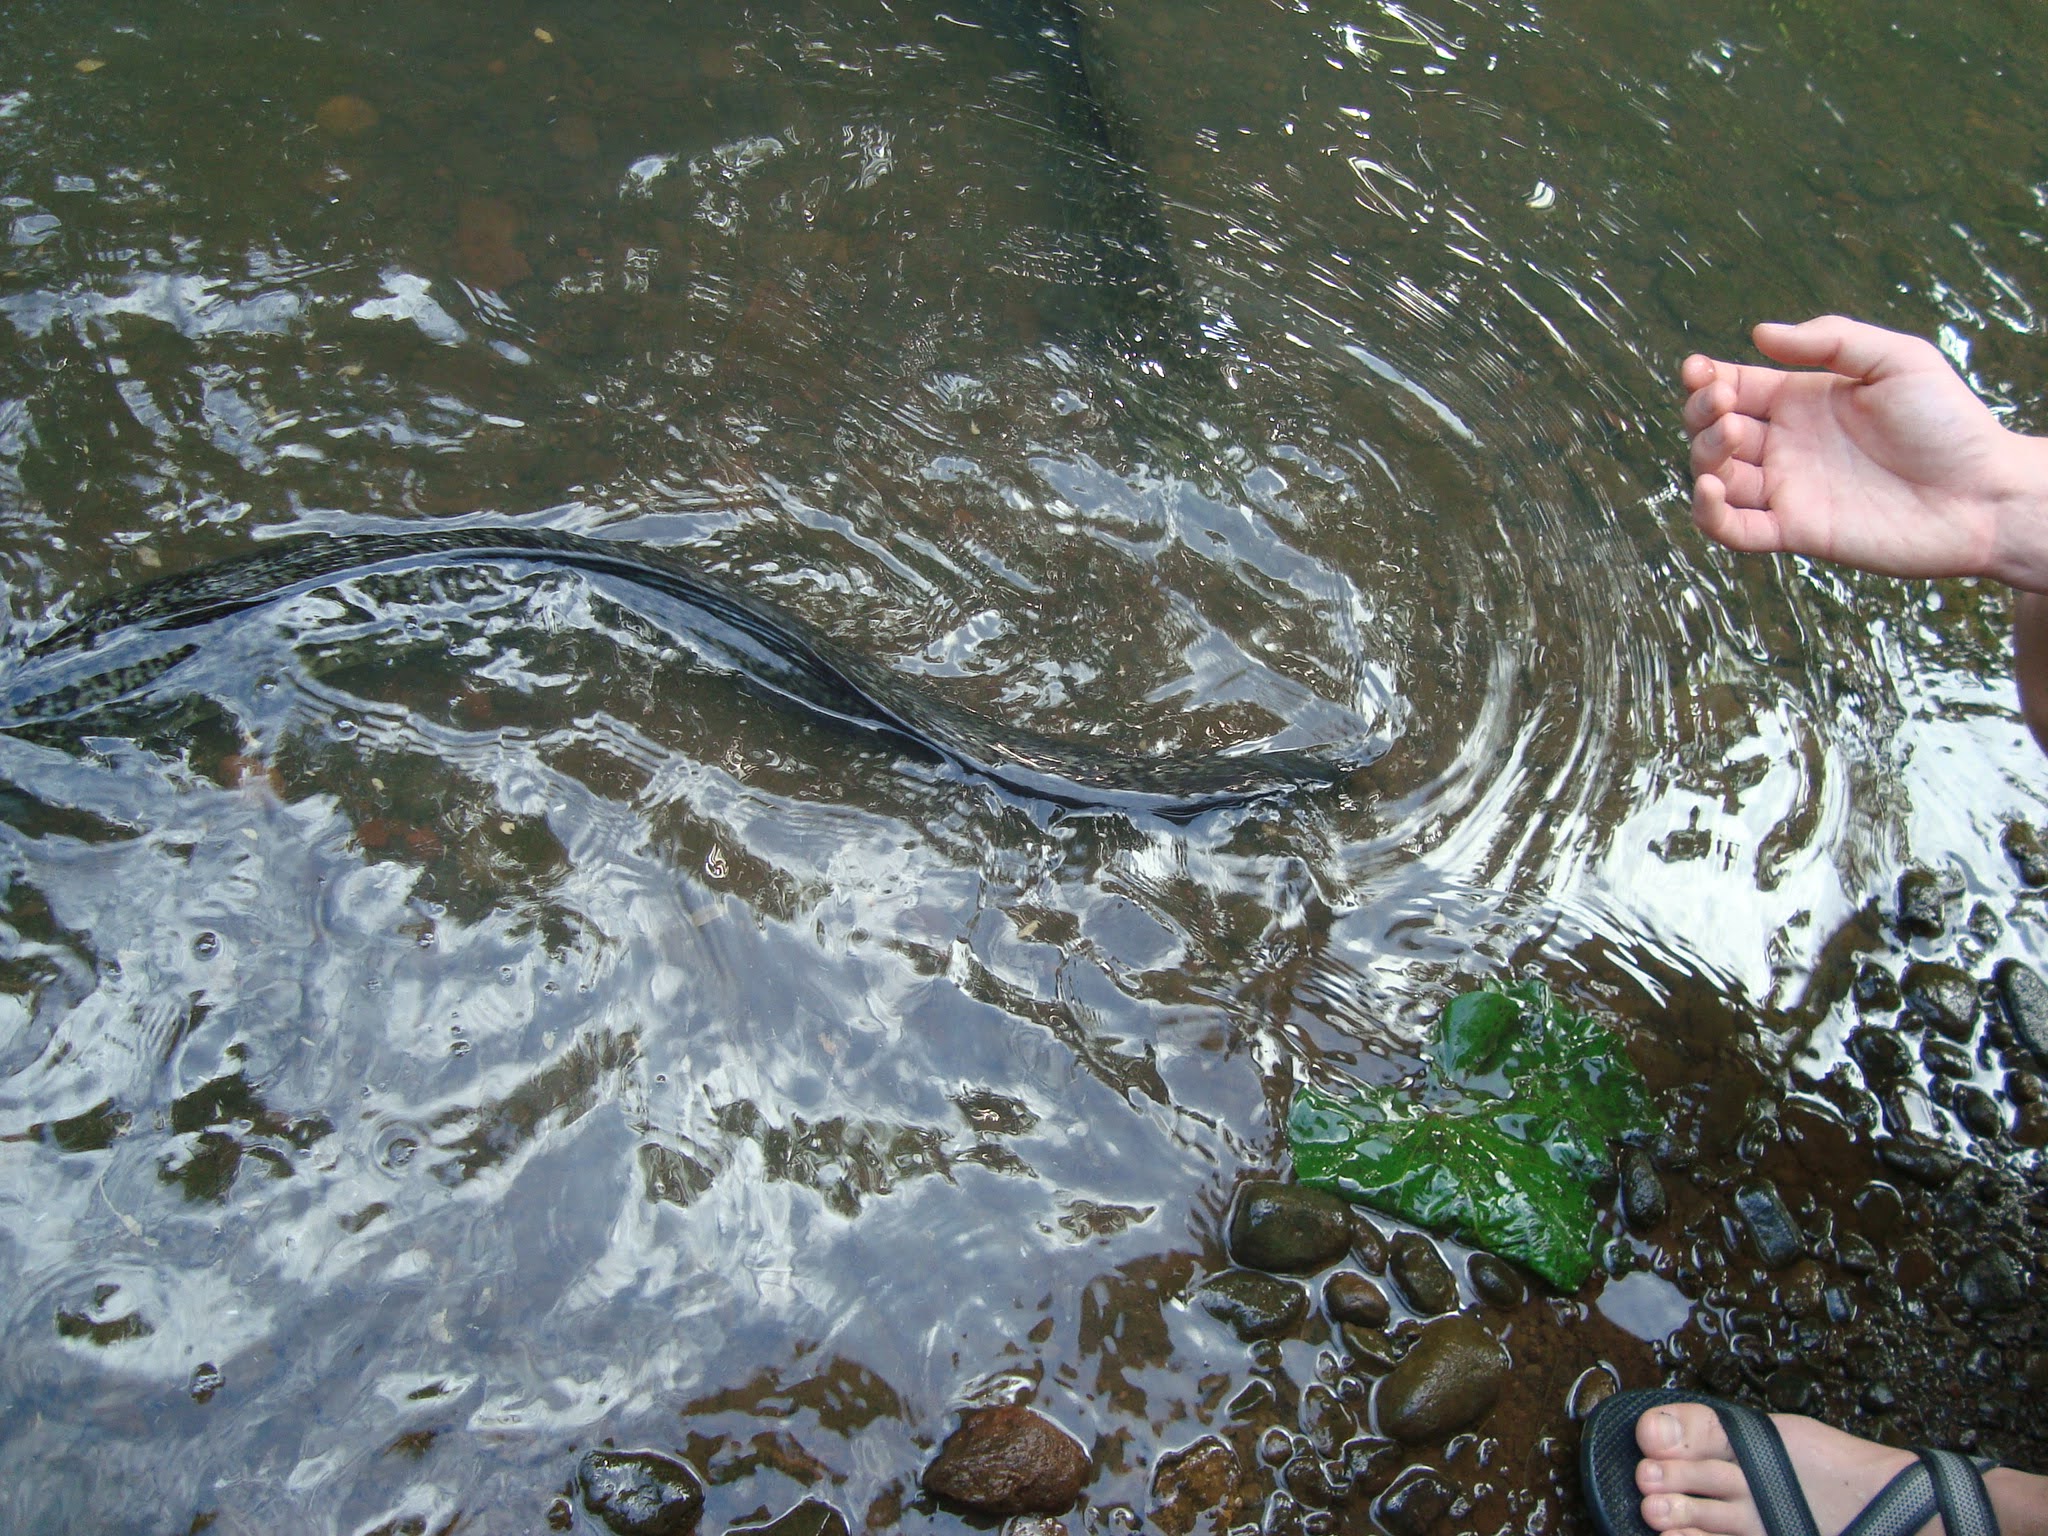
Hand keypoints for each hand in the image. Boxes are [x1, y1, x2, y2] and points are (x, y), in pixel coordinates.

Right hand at [1683, 316, 2047, 590]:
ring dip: (1705, 455)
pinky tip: (1711, 490)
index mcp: (1803, 401)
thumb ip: (1831, 339)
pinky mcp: (1794, 530)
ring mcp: (1787, 489)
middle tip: (1724, 404)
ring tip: (1731, 438)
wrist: (1983, 495)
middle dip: (1703, 413)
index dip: (1707, 379)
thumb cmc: (1950, 424)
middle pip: (1713, 429)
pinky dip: (1708, 514)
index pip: (1734, 386)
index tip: (1700, 370)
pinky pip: (1732, 529)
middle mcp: (1787, 445)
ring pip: (1714, 476)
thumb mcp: (1899, 359)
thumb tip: (1760, 335)